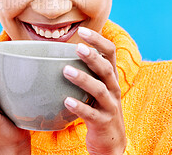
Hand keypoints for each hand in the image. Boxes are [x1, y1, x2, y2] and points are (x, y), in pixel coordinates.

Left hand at [63, 27, 126, 154]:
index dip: (98, 40)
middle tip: (77, 47)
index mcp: (110, 77)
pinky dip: (79, 106)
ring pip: (99, 89)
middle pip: (106, 68)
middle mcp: (113, 88)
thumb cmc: (97, 108)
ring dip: (83, 79)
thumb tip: (59, 52)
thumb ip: (86, 71)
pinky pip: (91, 114)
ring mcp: (109, 106)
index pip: (110, 52)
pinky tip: (66, 101)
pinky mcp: (103, 122)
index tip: (83, 30)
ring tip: (66, 71)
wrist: (111, 142)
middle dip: (92, 57)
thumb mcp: (96, 87)